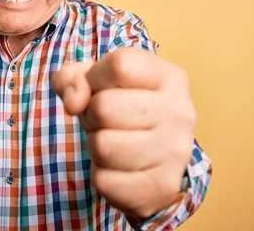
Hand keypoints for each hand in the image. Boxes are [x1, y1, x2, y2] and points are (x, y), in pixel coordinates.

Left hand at [52, 47, 194, 219]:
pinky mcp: (162, 186)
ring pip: (102, 146)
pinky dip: (101, 175)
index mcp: (169, 76)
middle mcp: (181, 111)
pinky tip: (119, 167)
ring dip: (95, 146)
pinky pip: (104, 180)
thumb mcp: (95, 80)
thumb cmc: (120, 107)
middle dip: (91, 115)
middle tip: (105, 121)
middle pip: (104, 107)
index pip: (119, 66)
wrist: (153, 158)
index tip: (101, 88)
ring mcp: (176, 151)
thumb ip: (73, 78)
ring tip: (113, 141)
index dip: (95, 78)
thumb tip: (73, 102)